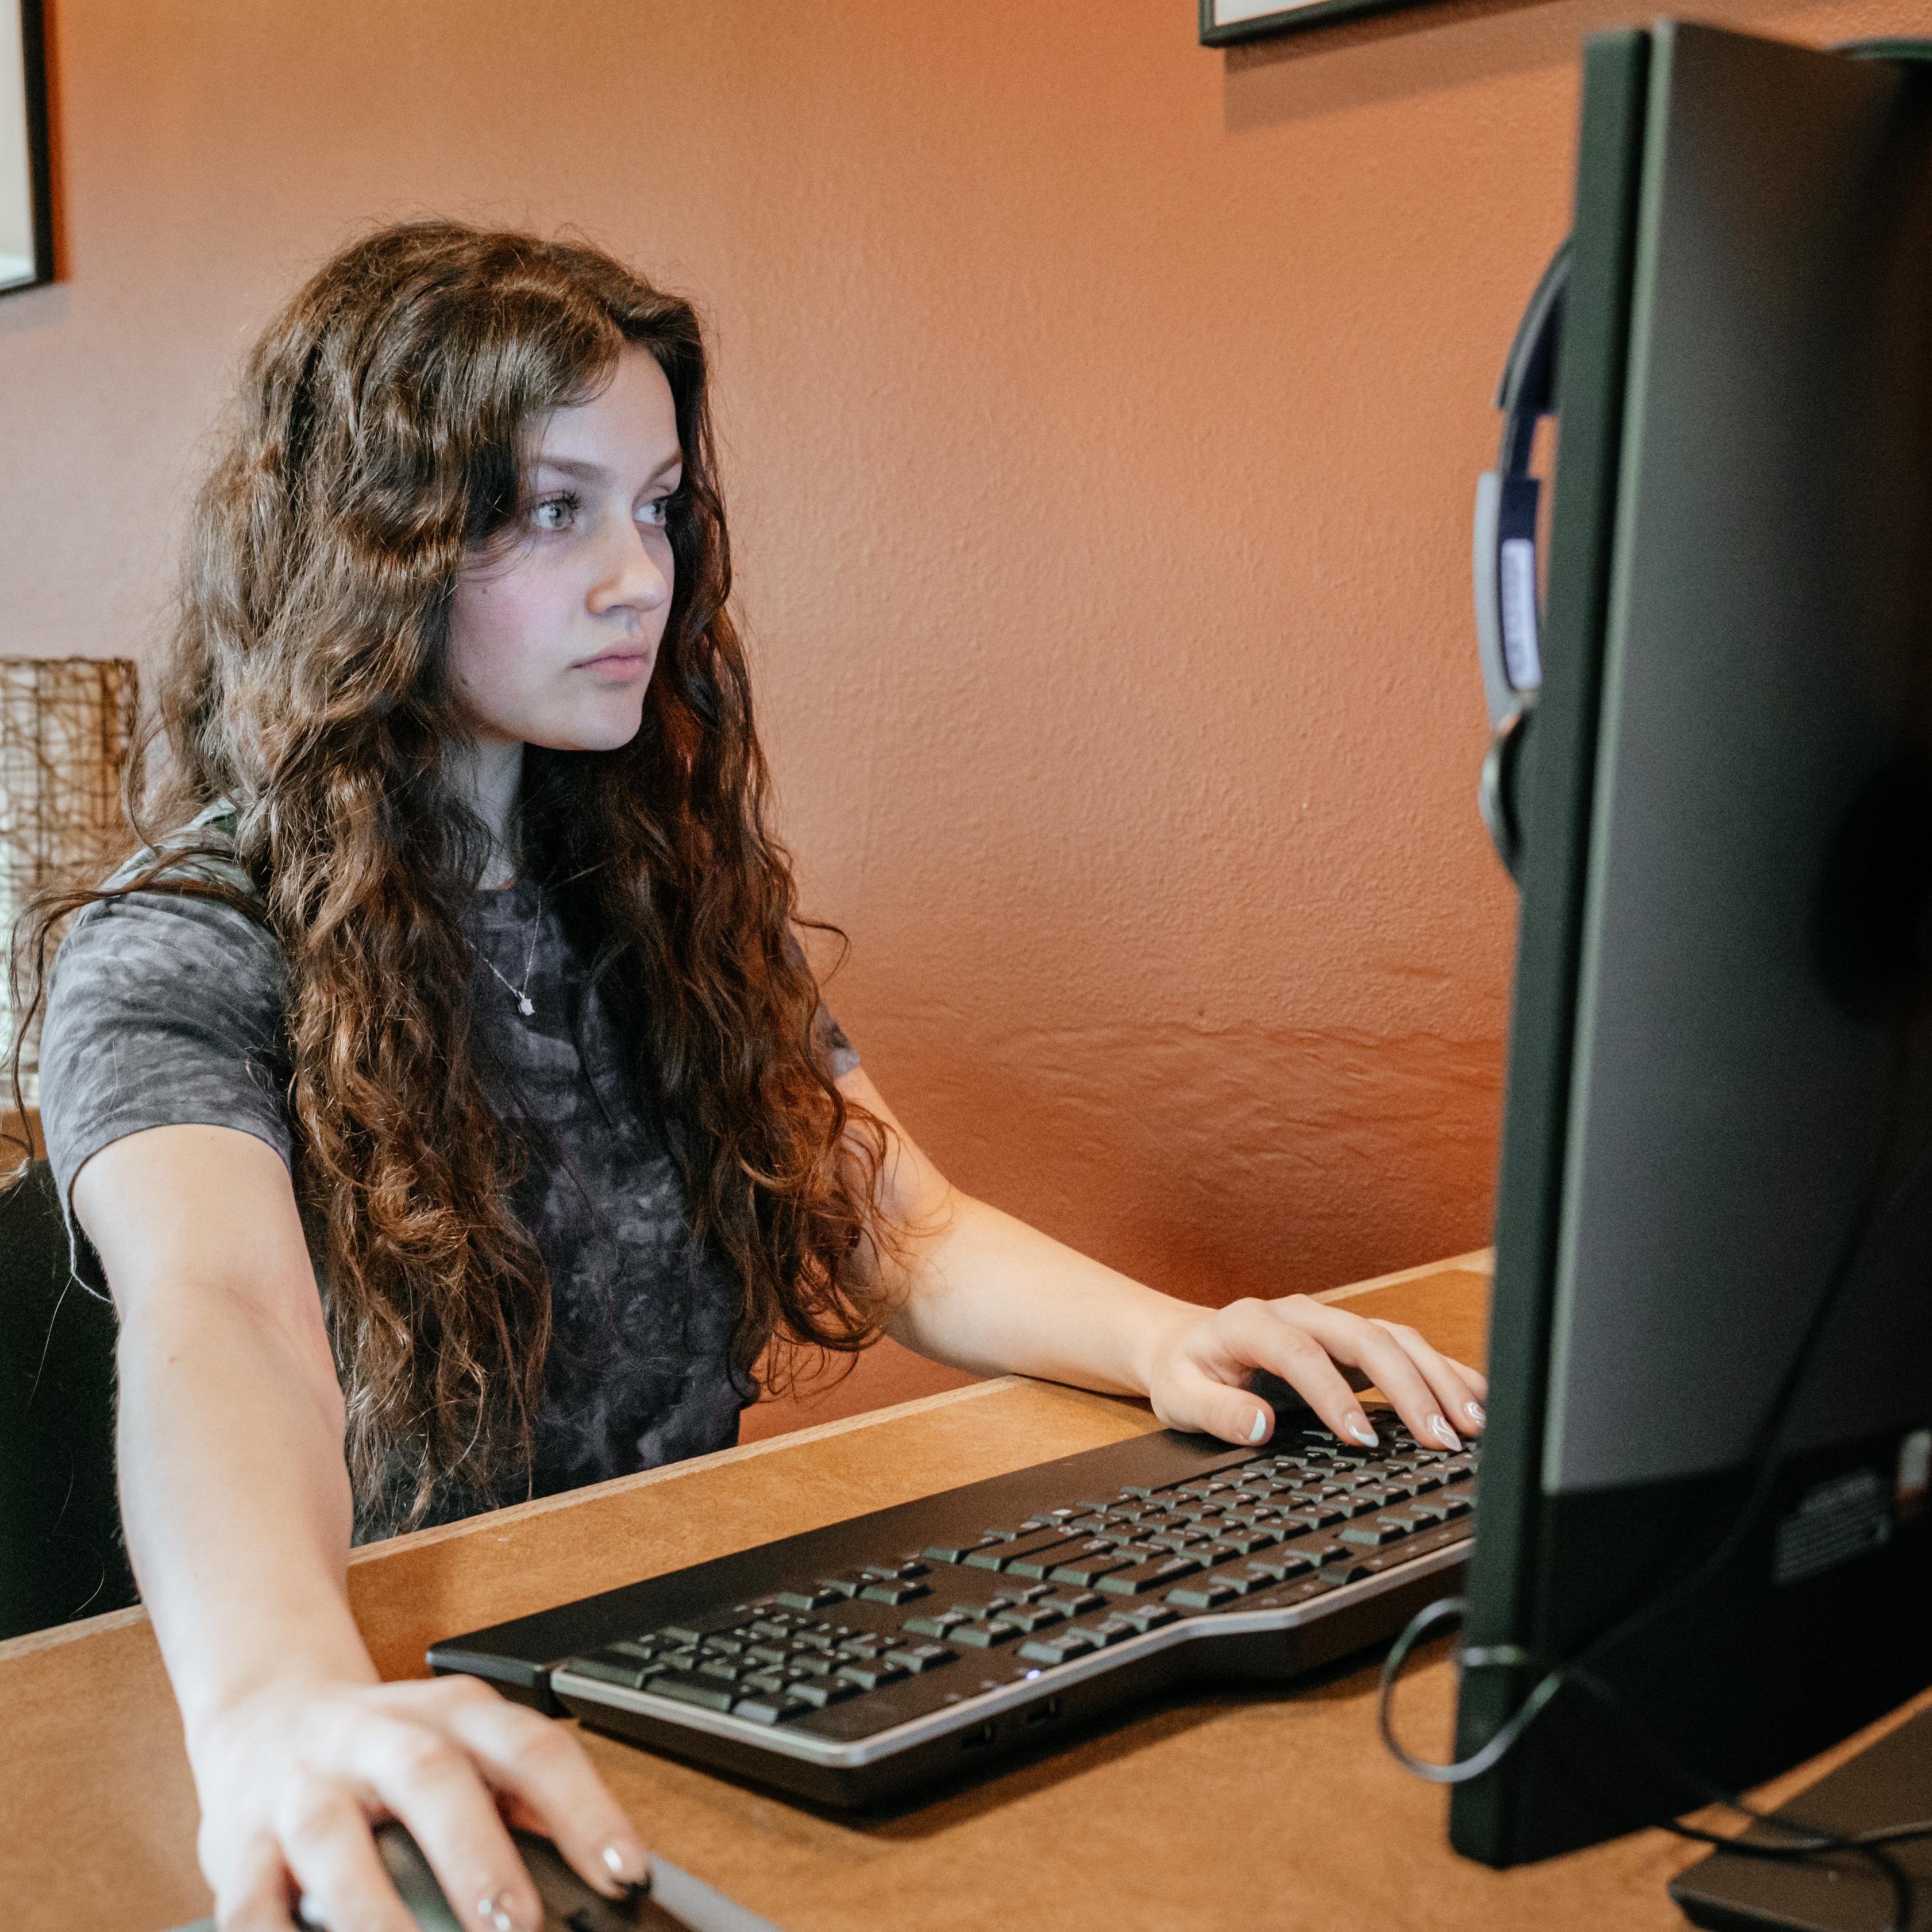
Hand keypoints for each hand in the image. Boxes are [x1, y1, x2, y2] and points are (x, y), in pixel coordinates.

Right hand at [191, 1674, 648, 1931]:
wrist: (268, 1712)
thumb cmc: (393, 1750)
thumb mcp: (468, 1748)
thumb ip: (528, 1801)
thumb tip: (606, 1875)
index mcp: (455, 1716)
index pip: (534, 1750)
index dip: (584, 1810)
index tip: (625, 1875)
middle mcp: (379, 1738)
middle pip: (433, 1778)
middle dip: (476, 1856)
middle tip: (518, 1927)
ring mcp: (304, 1788)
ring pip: (333, 1837)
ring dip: (373, 1909)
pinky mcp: (238, 1844)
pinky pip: (248, 1902)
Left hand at [1144, 1295, 1487, 1452]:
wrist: (1188, 1345)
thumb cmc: (1186, 1372)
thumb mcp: (1180, 1396)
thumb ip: (1216, 1412)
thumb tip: (1259, 1425)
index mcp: (1252, 1322)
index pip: (1302, 1352)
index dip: (1335, 1394)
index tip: (1362, 1441)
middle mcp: (1301, 1313)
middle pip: (1366, 1337)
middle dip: (1408, 1387)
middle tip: (1440, 1438)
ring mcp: (1332, 1324)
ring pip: (1396, 1338)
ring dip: (1437, 1379)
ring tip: (1470, 1426)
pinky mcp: (1353, 1342)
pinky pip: (1404, 1348)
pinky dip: (1441, 1373)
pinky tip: (1473, 1400)